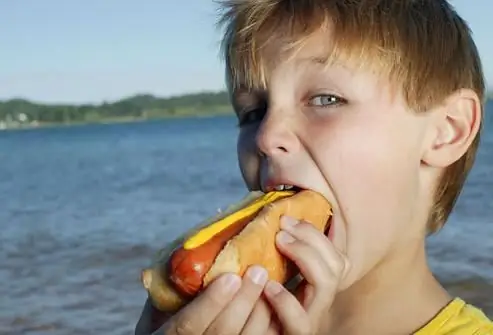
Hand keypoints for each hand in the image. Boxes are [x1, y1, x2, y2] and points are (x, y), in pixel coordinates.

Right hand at [160, 265, 273, 334]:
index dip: (211, 302)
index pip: (189, 324)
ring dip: (262, 309)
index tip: (230, 277)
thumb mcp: (160, 311)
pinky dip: (271, 323)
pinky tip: (276, 301)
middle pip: (224, 331)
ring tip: (271, 282)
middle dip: (244, 300)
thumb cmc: (168, 327)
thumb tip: (188, 254)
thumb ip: (171, 291)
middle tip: (259, 270)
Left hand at [262, 216, 349, 334]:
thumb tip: (267, 226)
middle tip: (283, 228)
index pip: (334, 255)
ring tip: (280, 244)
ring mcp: (310, 320)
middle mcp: (319, 302)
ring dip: (306, 258)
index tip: (288, 219)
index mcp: (315, 286)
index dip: (315, 234)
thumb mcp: (269, 279)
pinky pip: (301, 322)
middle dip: (313, 239)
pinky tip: (269, 287)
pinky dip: (287, 301)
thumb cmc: (253, 310)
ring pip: (327, 286)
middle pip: (338, 264)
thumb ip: (275, 260)